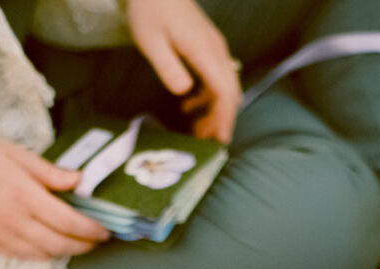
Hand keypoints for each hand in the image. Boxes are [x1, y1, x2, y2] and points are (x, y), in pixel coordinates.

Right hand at [0, 135, 110, 259]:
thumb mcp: (15, 154)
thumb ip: (50, 173)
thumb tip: (79, 181)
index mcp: (25, 195)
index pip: (69, 222)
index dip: (91, 230)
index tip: (105, 230)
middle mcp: (16, 221)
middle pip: (61, 244)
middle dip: (84, 245)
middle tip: (96, 240)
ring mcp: (2, 236)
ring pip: (45, 255)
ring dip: (65, 251)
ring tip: (77, 242)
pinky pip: (25, 256)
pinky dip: (43, 254)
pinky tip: (50, 244)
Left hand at [126, 0, 241, 143]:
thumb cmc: (150, 9)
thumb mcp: (151, 40)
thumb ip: (168, 67)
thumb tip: (185, 93)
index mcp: (204, 50)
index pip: (224, 91)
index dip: (225, 118)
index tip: (221, 140)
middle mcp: (215, 51)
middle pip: (229, 93)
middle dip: (221, 120)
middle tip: (206, 143)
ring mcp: (213, 50)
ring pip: (224, 88)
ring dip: (213, 111)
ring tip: (196, 130)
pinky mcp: (207, 50)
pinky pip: (215, 79)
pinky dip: (206, 98)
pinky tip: (188, 107)